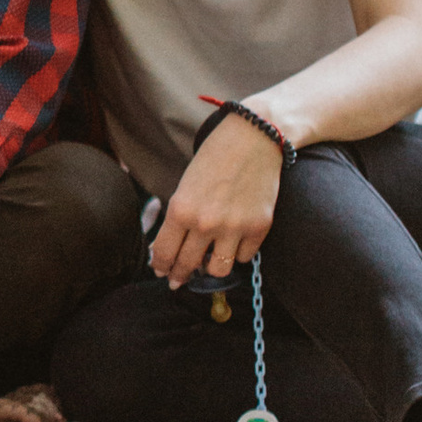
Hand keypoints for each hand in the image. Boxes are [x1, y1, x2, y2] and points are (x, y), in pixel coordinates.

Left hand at [151, 113, 282, 286]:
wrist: (251, 141)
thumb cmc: (212, 161)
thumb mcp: (184, 188)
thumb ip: (178, 219)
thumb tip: (167, 249)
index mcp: (181, 210)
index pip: (164, 252)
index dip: (161, 266)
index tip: (162, 273)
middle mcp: (206, 223)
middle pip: (188, 265)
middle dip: (180, 275)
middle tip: (178, 280)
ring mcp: (235, 227)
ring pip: (218, 269)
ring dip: (211, 268)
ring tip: (208, 262)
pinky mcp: (260, 227)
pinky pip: (246, 257)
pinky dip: (238, 253)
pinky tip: (234, 243)